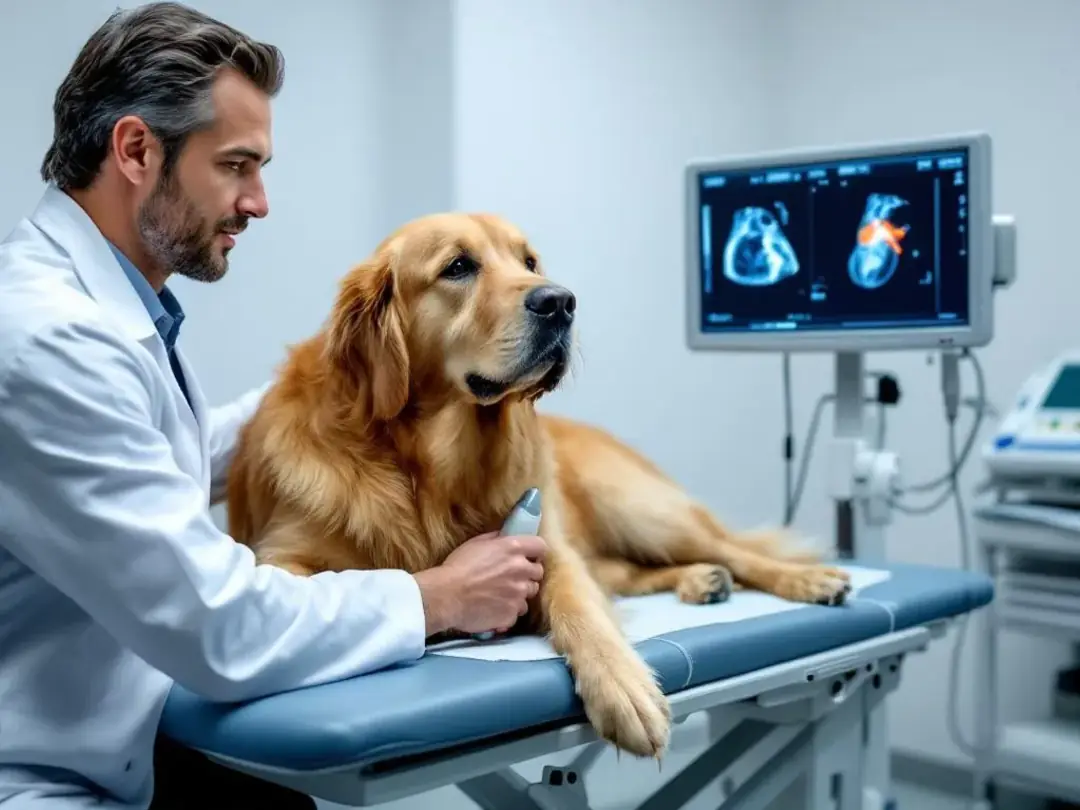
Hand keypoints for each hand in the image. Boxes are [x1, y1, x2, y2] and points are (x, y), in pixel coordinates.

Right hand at [415, 531, 546, 636]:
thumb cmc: (457, 567)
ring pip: (529, 594)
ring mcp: (519, 594)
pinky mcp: (512, 614)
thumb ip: (496, 539)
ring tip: (501, 596)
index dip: (535, 553)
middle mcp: (521, 570)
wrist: (446, 596)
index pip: (541, 547)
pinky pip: (517, 613)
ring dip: (519, 594)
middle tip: (511, 578)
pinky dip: (508, 612)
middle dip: (527, 575)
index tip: (529, 557)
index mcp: (513, 549)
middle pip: (538, 573)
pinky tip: (494, 609)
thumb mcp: (476, 543)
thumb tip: (506, 536)